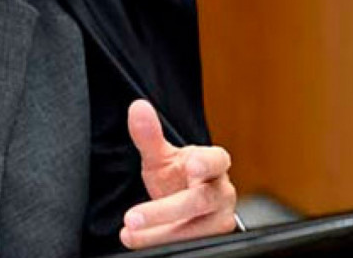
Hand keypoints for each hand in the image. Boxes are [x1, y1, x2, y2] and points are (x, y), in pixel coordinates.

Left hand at [120, 99, 237, 249]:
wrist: (188, 207)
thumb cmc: (179, 177)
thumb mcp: (162, 158)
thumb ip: (149, 136)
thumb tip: (137, 108)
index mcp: (213, 164)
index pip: (216, 160)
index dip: (206, 163)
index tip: (191, 166)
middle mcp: (221, 192)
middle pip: (199, 201)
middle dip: (165, 211)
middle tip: (134, 216)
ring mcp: (219, 219)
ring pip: (197, 230)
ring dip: (161, 234)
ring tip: (131, 233)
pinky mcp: (213, 240)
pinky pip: (194, 246)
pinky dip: (166, 245)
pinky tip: (141, 242)